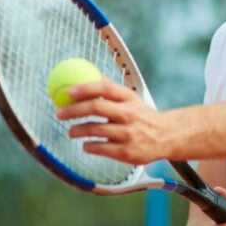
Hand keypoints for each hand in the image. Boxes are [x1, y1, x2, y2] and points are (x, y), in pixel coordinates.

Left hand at [54, 79, 173, 164]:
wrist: (166, 137)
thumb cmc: (141, 115)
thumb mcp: (130, 98)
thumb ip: (110, 88)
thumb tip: (88, 72)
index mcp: (128, 98)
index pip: (104, 88)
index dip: (84, 88)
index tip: (68, 91)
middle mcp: (129, 114)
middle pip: (96, 108)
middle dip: (73, 110)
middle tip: (59, 113)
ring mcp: (128, 134)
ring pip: (95, 130)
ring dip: (77, 130)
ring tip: (71, 132)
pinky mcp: (126, 152)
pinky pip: (100, 148)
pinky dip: (89, 146)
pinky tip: (86, 145)